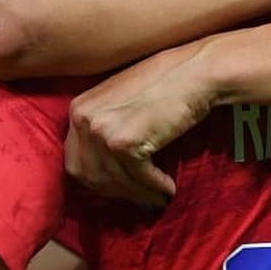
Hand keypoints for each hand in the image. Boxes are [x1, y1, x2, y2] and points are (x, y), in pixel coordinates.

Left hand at [64, 40, 215, 206]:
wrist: (195, 71)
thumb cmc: (165, 83)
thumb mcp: (120, 102)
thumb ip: (105, 128)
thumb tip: (105, 174)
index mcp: (78, 108)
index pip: (76, 160)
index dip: (99, 180)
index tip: (120, 188)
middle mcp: (83, 118)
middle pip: (89, 175)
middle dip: (116, 191)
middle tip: (141, 198)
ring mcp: (101, 130)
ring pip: (115, 180)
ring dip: (139, 193)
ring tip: (158, 196)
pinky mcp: (125, 142)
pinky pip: (139, 177)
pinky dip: (155, 186)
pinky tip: (169, 187)